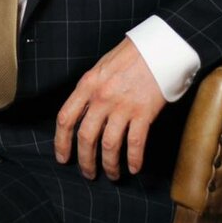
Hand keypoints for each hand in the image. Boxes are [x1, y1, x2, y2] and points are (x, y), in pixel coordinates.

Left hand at [54, 38, 166, 180]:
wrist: (160, 47)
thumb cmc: (132, 55)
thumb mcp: (102, 66)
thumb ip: (91, 88)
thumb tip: (84, 112)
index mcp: (88, 84)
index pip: (66, 118)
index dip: (61, 142)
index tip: (62, 157)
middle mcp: (102, 97)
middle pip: (86, 137)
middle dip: (85, 161)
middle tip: (88, 173)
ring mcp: (123, 105)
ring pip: (109, 145)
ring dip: (109, 165)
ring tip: (112, 175)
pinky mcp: (144, 112)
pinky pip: (135, 143)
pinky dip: (133, 159)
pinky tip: (134, 168)